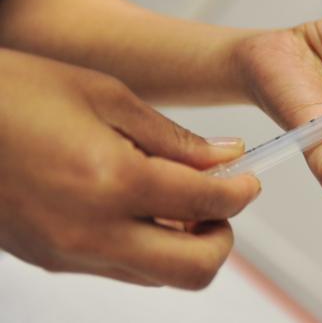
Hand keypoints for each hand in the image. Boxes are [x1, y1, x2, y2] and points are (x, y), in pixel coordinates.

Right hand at [0, 49, 259, 288]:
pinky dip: (150, 247)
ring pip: (160, 276)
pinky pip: (124, 269)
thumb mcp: (108, 97)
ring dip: (187, 245)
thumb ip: (175, 139)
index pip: (208, 203)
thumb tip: (227, 158)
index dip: (242, 192)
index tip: (249, 180)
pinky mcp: (54, 260)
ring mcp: (71, 254)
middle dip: (223, 237)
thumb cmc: (20, 94)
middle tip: (221, 202)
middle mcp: (93, 232)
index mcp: (113, 181)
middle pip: (194, 270)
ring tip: (181, 201)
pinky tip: (142, 208)